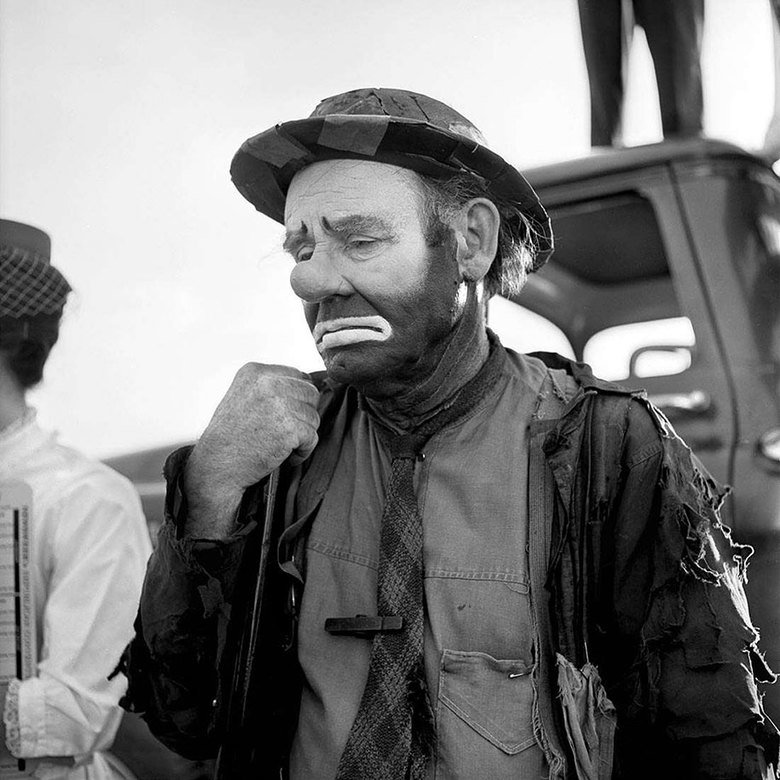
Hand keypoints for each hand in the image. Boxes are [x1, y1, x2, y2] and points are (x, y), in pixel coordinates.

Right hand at [183, 364, 318, 536]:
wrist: (217, 466)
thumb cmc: (230, 437)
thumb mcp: (245, 397)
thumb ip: (272, 387)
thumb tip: (312, 386)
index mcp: (256, 371)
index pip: (298, 376)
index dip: (296, 399)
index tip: (282, 416)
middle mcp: (268, 382)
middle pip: (311, 393)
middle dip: (302, 415)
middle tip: (282, 432)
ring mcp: (280, 403)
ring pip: (314, 416)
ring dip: (302, 434)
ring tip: (279, 445)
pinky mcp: (290, 426)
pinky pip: (312, 437)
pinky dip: (302, 451)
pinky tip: (283, 455)